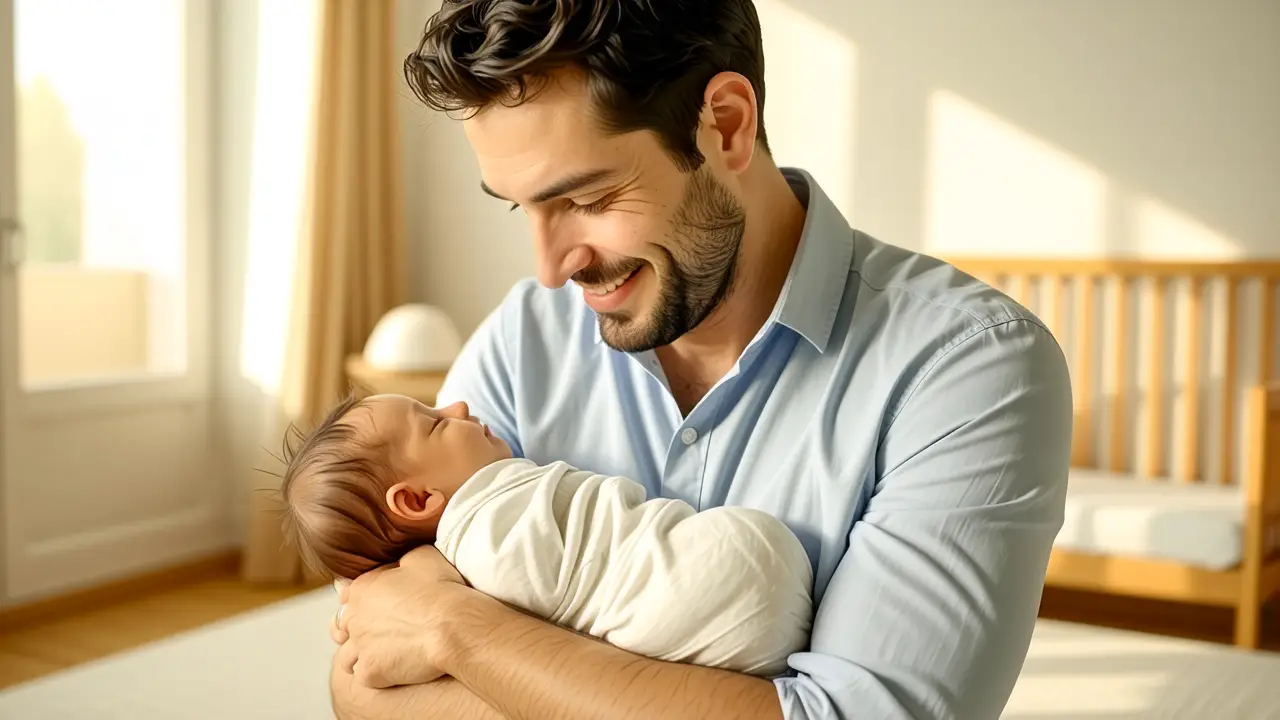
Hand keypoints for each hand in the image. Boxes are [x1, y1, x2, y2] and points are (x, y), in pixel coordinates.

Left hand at [332, 545, 468, 688]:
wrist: (454, 627)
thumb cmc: (442, 590)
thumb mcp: (423, 557)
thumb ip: (402, 559)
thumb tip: (400, 563)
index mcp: (362, 588)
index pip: (347, 595)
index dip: (363, 600)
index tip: (379, 605)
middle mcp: (355, 618)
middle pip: (342, 626)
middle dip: (357, 628)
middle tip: (380, 631)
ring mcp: (361, 647)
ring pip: (346, 656)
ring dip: (359, 655)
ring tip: (381, 654)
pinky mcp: (371, 672)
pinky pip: (362, 676)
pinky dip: (373, 674)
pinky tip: (390, 669)